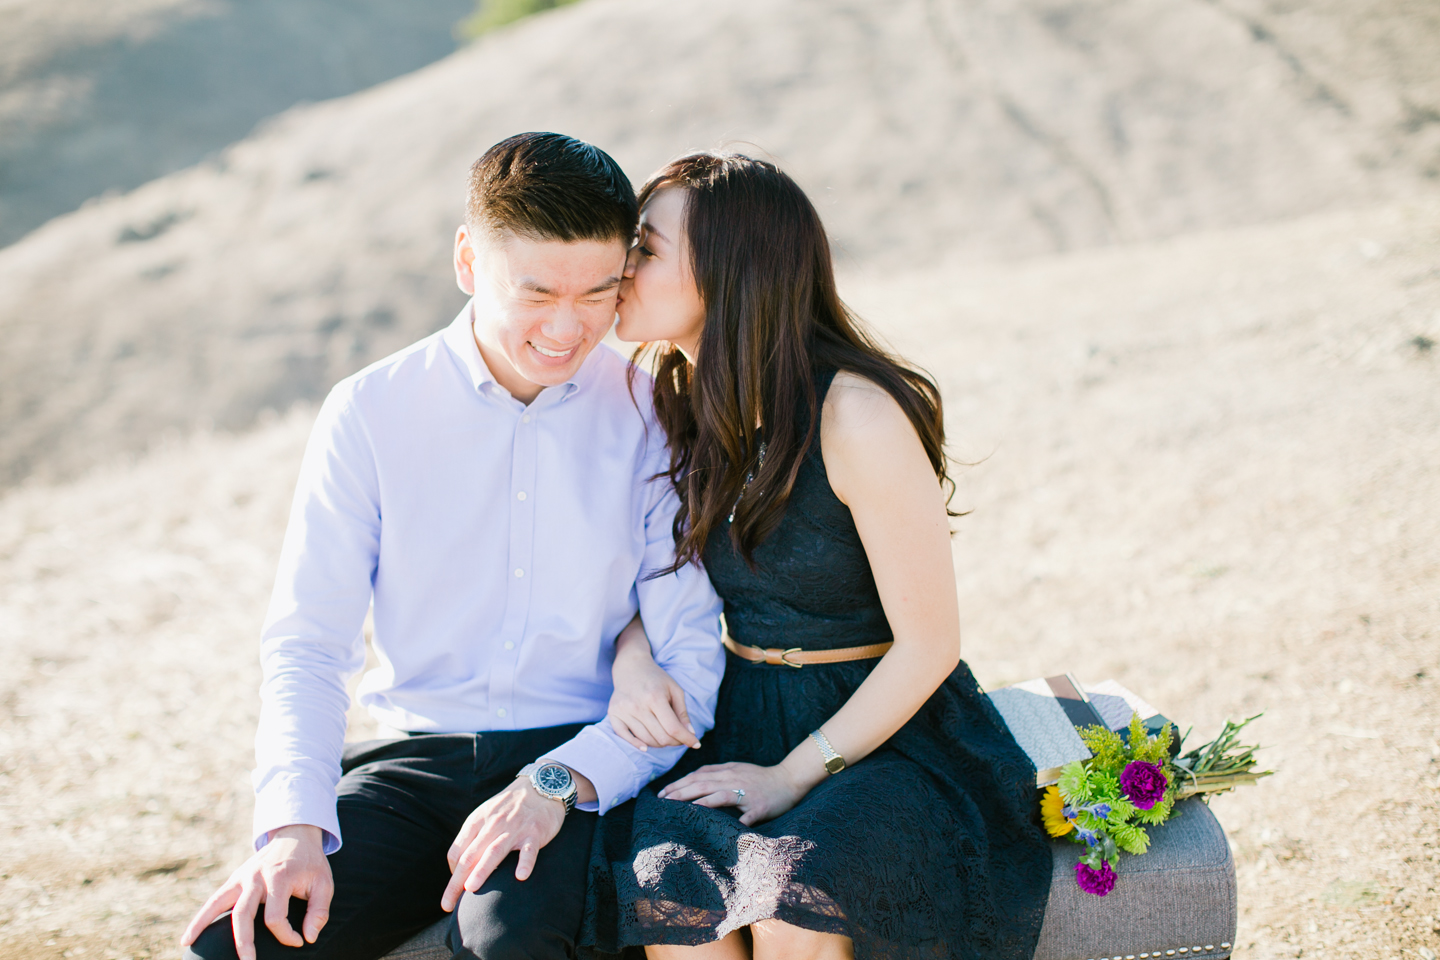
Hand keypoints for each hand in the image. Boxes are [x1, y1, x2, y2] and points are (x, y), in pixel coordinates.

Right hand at [179, 824, 331, 959]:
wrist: (296, 835)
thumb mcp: (324, 883)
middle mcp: (256, 876)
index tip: (299, 941)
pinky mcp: (234, 879)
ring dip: (203, 924)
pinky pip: (214, 899)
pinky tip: (189, 936)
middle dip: (244, 942)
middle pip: (243, 914)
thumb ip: (319, 911)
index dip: (287, 935)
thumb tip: (309, 938)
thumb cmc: (311, 864)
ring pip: (218, 904)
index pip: (275, 917)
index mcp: (279, 877)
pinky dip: (201, 917)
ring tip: (188, 945)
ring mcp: (242, 877)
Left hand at [441, 779, 564, 910]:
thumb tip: (459, 867)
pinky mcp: (534, 832)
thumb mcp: (486, 815)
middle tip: (447, 903)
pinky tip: (520, 876)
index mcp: (477, 821)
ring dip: (482, 870)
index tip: (454, 890)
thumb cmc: (509, 807)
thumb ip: (473, 837)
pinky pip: (529, 850)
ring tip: (471, 889)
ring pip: (495, 851)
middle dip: (456, 881)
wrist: (541, 785)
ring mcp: (514, 828)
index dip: (452, 872)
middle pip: (470, 855)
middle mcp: (493, 825)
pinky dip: (525, 862)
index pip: (457, 851)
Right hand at [609, 620, 699, 750]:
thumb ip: (682, 712)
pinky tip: (645, 747)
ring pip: (646, 740)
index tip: (696, 744)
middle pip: (661, 737)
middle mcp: (638, 705)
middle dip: (675, 742)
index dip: (687, 739)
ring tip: (667, 736)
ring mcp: (624, 710)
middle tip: (680, 738)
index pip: (673, 728)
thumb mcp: (675, 690)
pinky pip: (624, 737)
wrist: (631, 666)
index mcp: (655, 697)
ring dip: (660, 744)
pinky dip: (636, 745)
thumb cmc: (656, 679)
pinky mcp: (613, 714)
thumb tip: (691, 734)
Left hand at [658, 762, 806, 826]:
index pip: (697, 776)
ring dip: (698, 801)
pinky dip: (732, 820)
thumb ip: (717, 772)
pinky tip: (719, 826)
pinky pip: (744, 815)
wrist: (789, 780)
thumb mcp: (737, 768)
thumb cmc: (760, 778)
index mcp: (727, 772)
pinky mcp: (758, 807)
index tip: (662, 793)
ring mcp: (746, 794)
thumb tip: (694, 777)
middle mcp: (734, 780)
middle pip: (702, 784)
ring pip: (718, 795)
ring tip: (680, 808)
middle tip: (662, 801)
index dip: (678, 783)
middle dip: (680, 792)